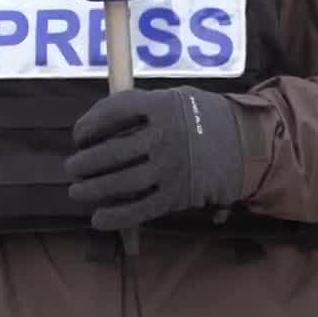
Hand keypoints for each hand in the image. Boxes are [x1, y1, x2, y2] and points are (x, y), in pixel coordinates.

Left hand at [65, 87, 244, 231]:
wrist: (246, 147)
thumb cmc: (206, 119)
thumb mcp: (178, 98)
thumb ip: (143, 107)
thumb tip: (102, 119)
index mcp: (161, 107)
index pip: (113, 112)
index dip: (89, 124)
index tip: (78, 135)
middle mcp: (163, 138)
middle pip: (111, 152)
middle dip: (84, 163)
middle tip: (71, 168)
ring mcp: (169, 169)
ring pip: (120, 183)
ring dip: (92, 190)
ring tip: (77, 191)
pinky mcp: (176, 196)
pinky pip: (139, 210)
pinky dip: (115, 217)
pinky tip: (98, 218)